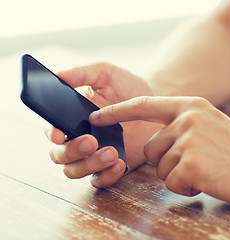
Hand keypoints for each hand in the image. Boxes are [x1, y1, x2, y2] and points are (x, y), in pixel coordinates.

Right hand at [46, 63, 161, 187]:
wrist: (153, 105)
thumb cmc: (126, 87)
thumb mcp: (106, 74)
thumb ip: (83, 73)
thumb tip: (59, 74)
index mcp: (70, 117)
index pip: (51, 129)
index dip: (51, 132)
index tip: (59, 133)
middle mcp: (77, 139)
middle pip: (59, 155)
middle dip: (72, 150)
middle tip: (91, 140)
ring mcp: (92, 155)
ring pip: (75, 171)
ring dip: (90, 164)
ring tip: (112, 152)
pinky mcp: (109, 167)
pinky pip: (99, 180)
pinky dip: (106, 176)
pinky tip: (120, 163)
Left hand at [89, 96, 229, 206]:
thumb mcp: (209, 123)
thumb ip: (181, 124)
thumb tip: (155, 139)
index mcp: (190, 106)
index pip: (144, 105)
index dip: (117, 111)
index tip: (97, 116)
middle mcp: (186, 119)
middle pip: (150, 148)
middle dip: (167, 161)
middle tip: (197, 162)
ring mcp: (188, 141)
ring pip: (159, 167)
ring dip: (178, 174)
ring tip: (206, 169)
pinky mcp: (191, 164)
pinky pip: (172, 183)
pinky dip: (187, 187)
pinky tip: (208, 180)